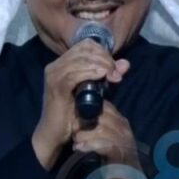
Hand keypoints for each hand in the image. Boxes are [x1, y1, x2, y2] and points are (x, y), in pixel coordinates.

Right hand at [32, 39, 130, 169]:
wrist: (54, 134)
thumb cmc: (73, 114)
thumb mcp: (95, 92)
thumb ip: (108, 77)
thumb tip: (125, 64)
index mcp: (62, 63)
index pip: (85, 45)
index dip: (103, 52)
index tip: (115, 67)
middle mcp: (55, 66)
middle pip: (85, 49)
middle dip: (104, 58)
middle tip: (116, 72)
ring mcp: (54, 75)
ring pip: (81, 59)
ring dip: (101, 65)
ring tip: (112, 76)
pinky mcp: (56, 87)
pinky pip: (75, 74)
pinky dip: (90, 73)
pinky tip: (102, 76)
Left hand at [71, 100, 142, 178]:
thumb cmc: (109, 162)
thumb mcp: (101, 141)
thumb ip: (95, 128)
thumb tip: (77, 114)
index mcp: (120, 123)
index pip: (105, 106)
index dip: (88, 108)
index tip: (74, 116)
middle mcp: (125, 130)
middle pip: (103, 116)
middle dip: (85, 122)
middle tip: (72, 131)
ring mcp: (126, 142)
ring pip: (103, 130)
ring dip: (86, 135)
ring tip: (75, 141)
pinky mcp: (123, 155)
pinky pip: (107, 145)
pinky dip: (91, 145)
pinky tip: (80, 148)